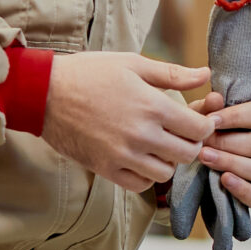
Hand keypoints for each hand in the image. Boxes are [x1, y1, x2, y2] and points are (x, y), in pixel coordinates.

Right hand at [38, 52, 216, 192]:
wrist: (44, 93)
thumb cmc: (90, 73)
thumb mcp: (133, 65)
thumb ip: (173, 74)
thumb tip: (206, 76)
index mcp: (152, 106)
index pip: (198, 129)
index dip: (205, 126)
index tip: (200, 121)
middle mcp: (141, 134)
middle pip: (187, 154)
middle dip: (190, 144)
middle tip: (181, 134)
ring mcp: (122, 155)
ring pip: (166, 172)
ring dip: (168, 161)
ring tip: (160, 146)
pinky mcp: (105, 168)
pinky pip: (140, 184)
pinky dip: (146, 175)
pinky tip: (141, 158)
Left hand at [189, 96, 250, 206]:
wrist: (197, 164)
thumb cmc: (205, 134)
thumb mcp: (201, 118)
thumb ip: (208, 107)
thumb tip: (215, 98)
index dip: (235, 117)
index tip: (210, 120)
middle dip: (227, 143)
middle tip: (202, 144)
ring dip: (231, 163)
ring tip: (206, 159)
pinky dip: (242, 189)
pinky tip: (224, 180)